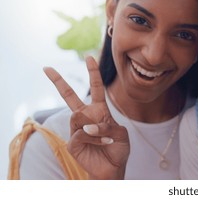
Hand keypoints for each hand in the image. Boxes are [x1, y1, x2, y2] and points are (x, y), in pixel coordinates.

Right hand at [43, 56, 129, 178]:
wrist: (113, 168)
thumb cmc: (118, 149)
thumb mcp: (121, 134)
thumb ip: (107, 125)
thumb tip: (87, 126)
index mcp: (100, 111)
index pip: (96, 88)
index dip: (93, 73)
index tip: (89, 57)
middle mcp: (86, 118)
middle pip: (69, 96)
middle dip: (58, 81)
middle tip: (47, 68)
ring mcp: (77, 129)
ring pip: (79, 116)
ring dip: (95, 127)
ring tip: (105, 138)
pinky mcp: (72, 143)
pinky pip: (80, 133)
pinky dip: (94, 137)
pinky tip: (101, 143)